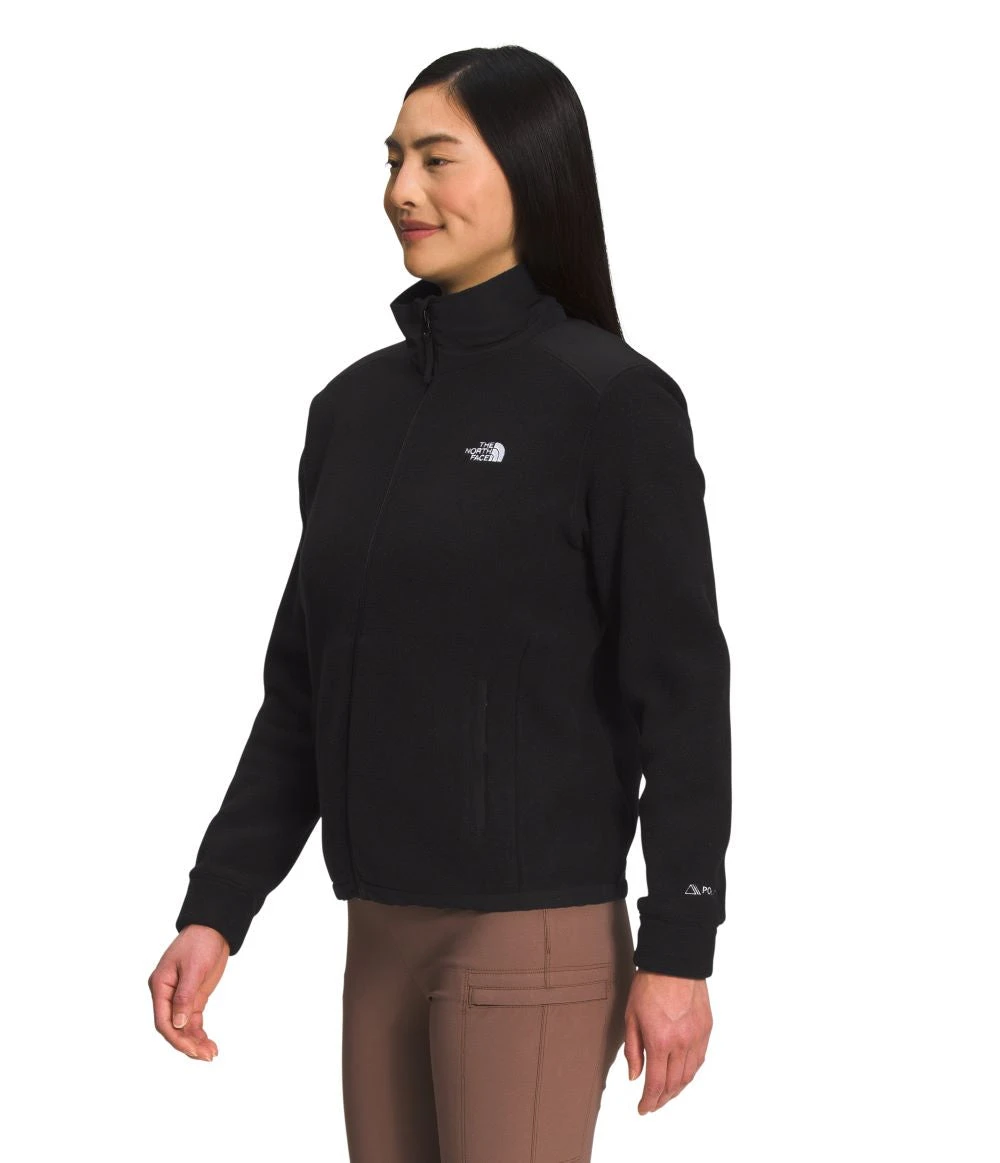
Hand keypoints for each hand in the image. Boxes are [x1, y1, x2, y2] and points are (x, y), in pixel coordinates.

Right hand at [149, 925, 229, 1060]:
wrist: (214, 928)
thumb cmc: (200, 942)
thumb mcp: (193, 969)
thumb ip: (185, 997)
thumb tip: (178, 1025)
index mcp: (160, 986)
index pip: (163, 1020)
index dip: (175, 1038)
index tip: (191, 1049)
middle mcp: (167, 995)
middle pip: (173, 1028)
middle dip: (187, 1044)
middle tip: (206, 1056)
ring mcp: (180, 998)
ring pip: (183, 1028)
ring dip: (195, 1042)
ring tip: (211, 1054)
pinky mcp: (193, 998)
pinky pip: (192, 1022)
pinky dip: (199, 1034)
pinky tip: (209, 1045)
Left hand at [623, 970, 712, 1113]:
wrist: (674, 961)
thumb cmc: (648, 985)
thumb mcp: (631, 1016)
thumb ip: (633, 1050)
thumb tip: (635, 1077)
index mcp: (660, 1041)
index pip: (656, 1084)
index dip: (649, 1101)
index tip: (642, 1109)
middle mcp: (682, 1043)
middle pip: (674, 1084)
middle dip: (662, 1099)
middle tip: (652, 1104)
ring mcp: (697, 1037)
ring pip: (689, 1075)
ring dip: (677, 1090)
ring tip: (666, 1094)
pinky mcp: (707, 1029)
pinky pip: (700, 1060)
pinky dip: (690, 1073)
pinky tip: (682, 1075)